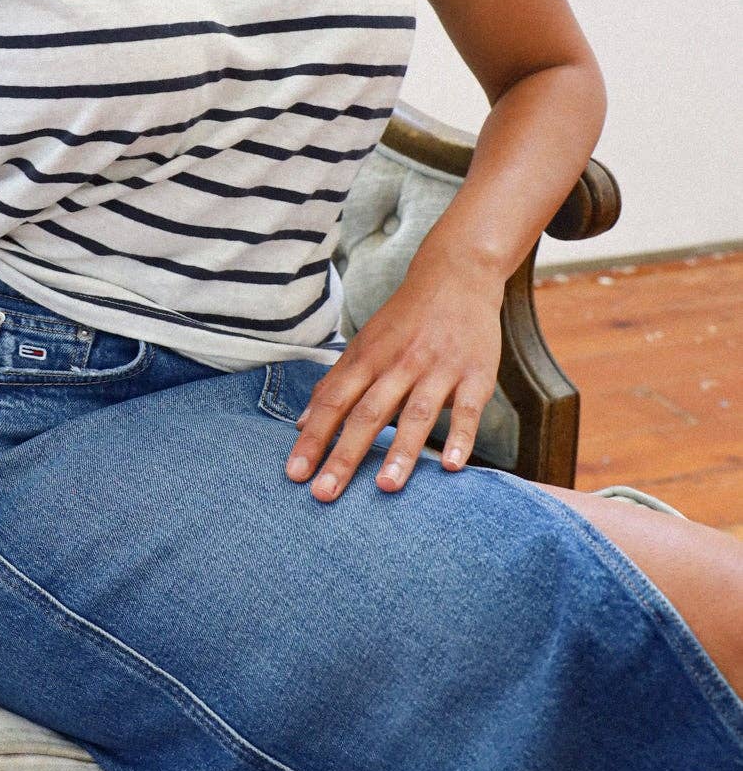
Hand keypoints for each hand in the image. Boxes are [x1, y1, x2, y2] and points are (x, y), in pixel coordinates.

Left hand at [285, 246, 504, 501]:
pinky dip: (462, 437)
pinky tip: (452, 467)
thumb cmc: (404, 319)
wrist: (457, 276)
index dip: (313, 437)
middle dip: (345, 454)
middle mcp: (400, 363)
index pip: (334, 401)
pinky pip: (469, 410)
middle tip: (325, 493)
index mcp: (368, 357)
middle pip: (368, 412)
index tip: (295, 473)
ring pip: (417, 413)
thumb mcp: (364, 344)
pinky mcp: (476, 374)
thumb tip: (301, 424)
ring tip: (385, 487)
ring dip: (401, 451)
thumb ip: (335, 383)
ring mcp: (439, 369)